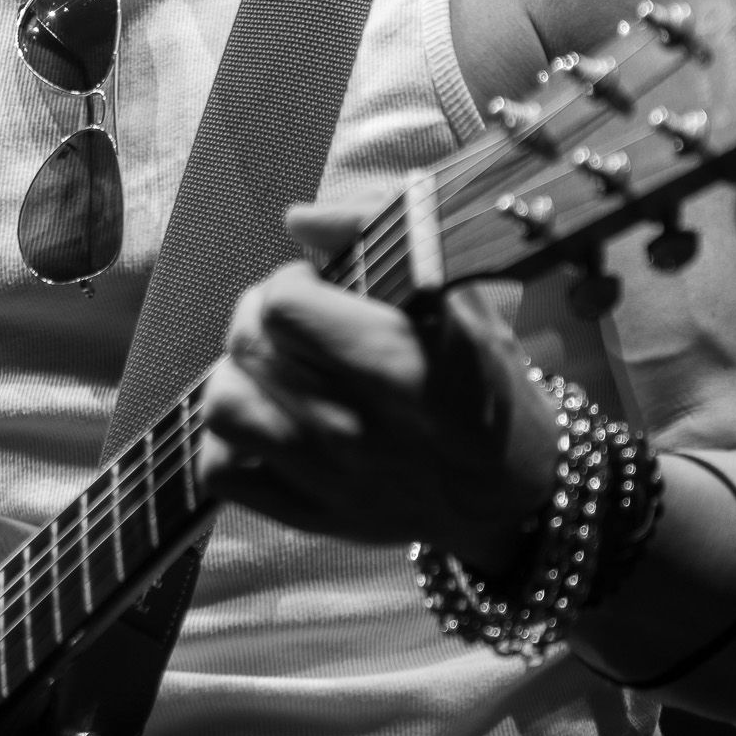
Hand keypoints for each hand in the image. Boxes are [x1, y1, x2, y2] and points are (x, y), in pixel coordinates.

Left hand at [198, 198, 558, 570]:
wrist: (513, 490)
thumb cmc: (482, 380)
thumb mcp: (459, 296)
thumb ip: (378, 235)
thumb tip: (298, 218)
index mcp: (399, 364)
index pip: (285, 305)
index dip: (292, 281)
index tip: (318, 286)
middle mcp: (360, 427)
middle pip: (248, 345)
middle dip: (259, 315)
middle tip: (291, 321)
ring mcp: (331, 478)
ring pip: (223, 407)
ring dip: (237, 374)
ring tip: (271, 369)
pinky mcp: (312, 517)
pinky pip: (222, 473)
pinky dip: (226, 442)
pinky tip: (265, 420)